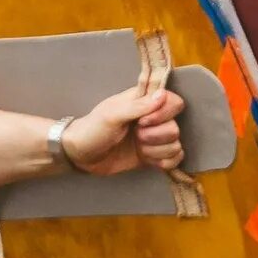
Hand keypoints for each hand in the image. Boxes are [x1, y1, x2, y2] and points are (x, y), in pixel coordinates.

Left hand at [61, 84, 186, 175]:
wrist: (82, 156)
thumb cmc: (93, 129)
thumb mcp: (112, 114)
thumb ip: (138, 105)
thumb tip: (162, 95)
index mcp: (144, 102)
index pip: (173, 101)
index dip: (164, 113)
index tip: (144, 121)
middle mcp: (153, 119)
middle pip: (175, 126)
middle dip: (156, 136)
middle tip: (136, 136)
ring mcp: (154, 138)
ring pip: (175, 144)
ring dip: (157, 150)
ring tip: (139, 149)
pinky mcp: (154, 156)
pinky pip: (175, 158)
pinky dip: (165, 162)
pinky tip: (150, 161)